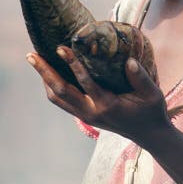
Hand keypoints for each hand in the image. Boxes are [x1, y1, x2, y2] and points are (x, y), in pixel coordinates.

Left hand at [27, 46, 172, 144]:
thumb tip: (129, 60)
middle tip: (30, 54)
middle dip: (44, 72)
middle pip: (60, 91)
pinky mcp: (84, 116)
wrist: (149, 135)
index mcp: (107, 105)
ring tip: (34, 60)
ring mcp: (85, 115)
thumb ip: (140, 77)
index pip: (85, 82)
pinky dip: (51, 86)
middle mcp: (91, 111)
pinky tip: (48, 73)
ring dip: (44, 79)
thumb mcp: (152, 93)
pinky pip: (61, 101)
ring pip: (57, 98)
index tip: (60, 48)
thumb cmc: (151, 111)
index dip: (72, 64)